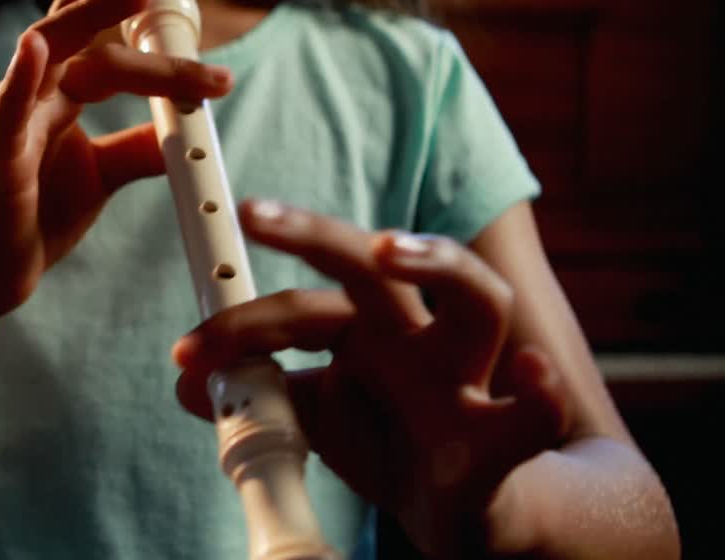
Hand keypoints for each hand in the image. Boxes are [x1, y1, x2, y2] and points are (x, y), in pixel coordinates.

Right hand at [0, 0, 232, 322]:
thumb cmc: (37, 218)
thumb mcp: (103, 175)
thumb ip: (139, 147)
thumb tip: (184, 125)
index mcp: (60, 95)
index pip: (97, 36)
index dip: (125, 2)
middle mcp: (34, 96)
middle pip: (75, 27)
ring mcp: (12, 122)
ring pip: (47, 52)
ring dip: (89, 17)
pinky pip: (6, 111)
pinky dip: (19, 78)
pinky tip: (34, 48)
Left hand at [171, 200, 571, 557]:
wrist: (469, 511)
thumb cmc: (390, 442)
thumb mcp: (314, 418)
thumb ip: (260, 396)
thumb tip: (187, 383)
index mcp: (365, 331)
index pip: (299, 307)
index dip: (239, 324)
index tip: (187, 351)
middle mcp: (416, 337)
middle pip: (374, 264)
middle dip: (314, 232)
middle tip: (252, 213)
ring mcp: (464, 380)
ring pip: (478, 299)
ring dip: (436, 263)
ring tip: (387, 249)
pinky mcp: (502, 441)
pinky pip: (534, 417)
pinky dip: (538, 400)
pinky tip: (532, 379)